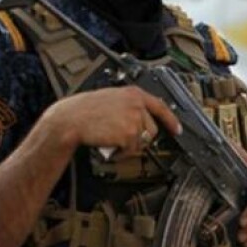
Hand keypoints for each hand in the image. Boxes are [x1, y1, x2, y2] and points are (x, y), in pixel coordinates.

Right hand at [43, 86, 181, 156]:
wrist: (70, 119)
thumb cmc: (85, 110)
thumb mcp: (112, 98)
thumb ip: (130, 105)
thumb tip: (143, 119)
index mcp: (134, 94)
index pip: (161, 106)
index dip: (171, 120)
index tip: (177, 130)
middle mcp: (137, 105)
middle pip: (152, 130)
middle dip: (140, 138)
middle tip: (122, 139)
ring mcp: (135, 119)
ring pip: (142, 142)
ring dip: (129, 146)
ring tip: (113, 140)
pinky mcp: (129, 134)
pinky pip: (132, 150)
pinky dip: (122, 153)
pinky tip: (110, 146)